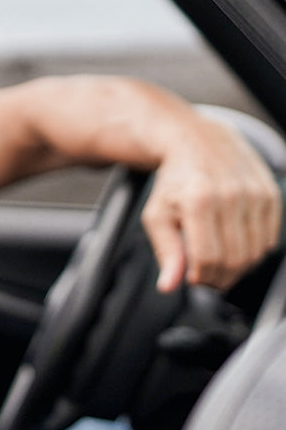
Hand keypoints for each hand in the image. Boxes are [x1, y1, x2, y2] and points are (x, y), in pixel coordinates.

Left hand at [143, 118, 280, 290]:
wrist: (201, 143)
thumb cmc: (175, 182)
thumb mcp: (157, 214)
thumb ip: (165, 251)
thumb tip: (168, 287)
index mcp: (199, 201)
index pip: (207, 258)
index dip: (200, 278)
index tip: (192, 279)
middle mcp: (231, 196)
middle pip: (234, 259)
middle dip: (219, 278)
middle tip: (206, 277)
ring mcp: (255, 195)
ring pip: (254, 254)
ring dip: (237, 269)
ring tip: (218, 264)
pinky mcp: (271, 196)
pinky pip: (268, 241)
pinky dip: (252, 253)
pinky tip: (234, 247)